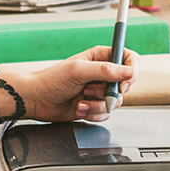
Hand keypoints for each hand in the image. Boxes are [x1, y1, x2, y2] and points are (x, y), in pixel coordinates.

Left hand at [12, 45, 137, 123]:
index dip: (132, 70)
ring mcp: (99, 91)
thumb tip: (128, 72)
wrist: (37, 100)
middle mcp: (103, 73)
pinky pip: (106, 114)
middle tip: (92, 91)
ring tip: (80, 101)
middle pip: (125, 83)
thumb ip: (105, 70)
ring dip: (97, 105)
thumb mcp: (79, 70)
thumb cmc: (52, 80)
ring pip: (116, 101)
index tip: (125, 82)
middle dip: (110, 92)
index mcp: (101, 57)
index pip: (129, 58)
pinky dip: (93, 114)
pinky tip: (78, 109)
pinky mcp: (95, 106)